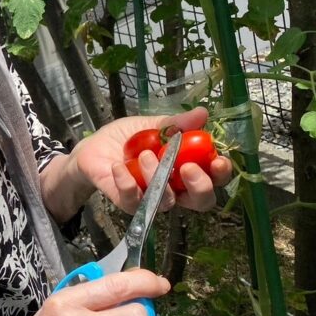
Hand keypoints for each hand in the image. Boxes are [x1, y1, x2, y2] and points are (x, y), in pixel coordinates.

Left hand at [72, 107, 232, 212]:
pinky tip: (120, 166)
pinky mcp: (128, 203)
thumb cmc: (128, 138)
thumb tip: (202, 113)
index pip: (214, 179)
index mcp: (187, 169)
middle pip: (201, 201)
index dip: (221, 174)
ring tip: (145, 155)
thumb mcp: (152, 125)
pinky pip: (133, 200)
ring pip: (167, 201)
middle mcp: (175, 188)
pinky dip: (127, 183)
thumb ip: (176, 123)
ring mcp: (152, 199)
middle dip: (200, 186)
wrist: (94, 147)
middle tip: (187, 167)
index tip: (218, 160)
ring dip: (158, 177)